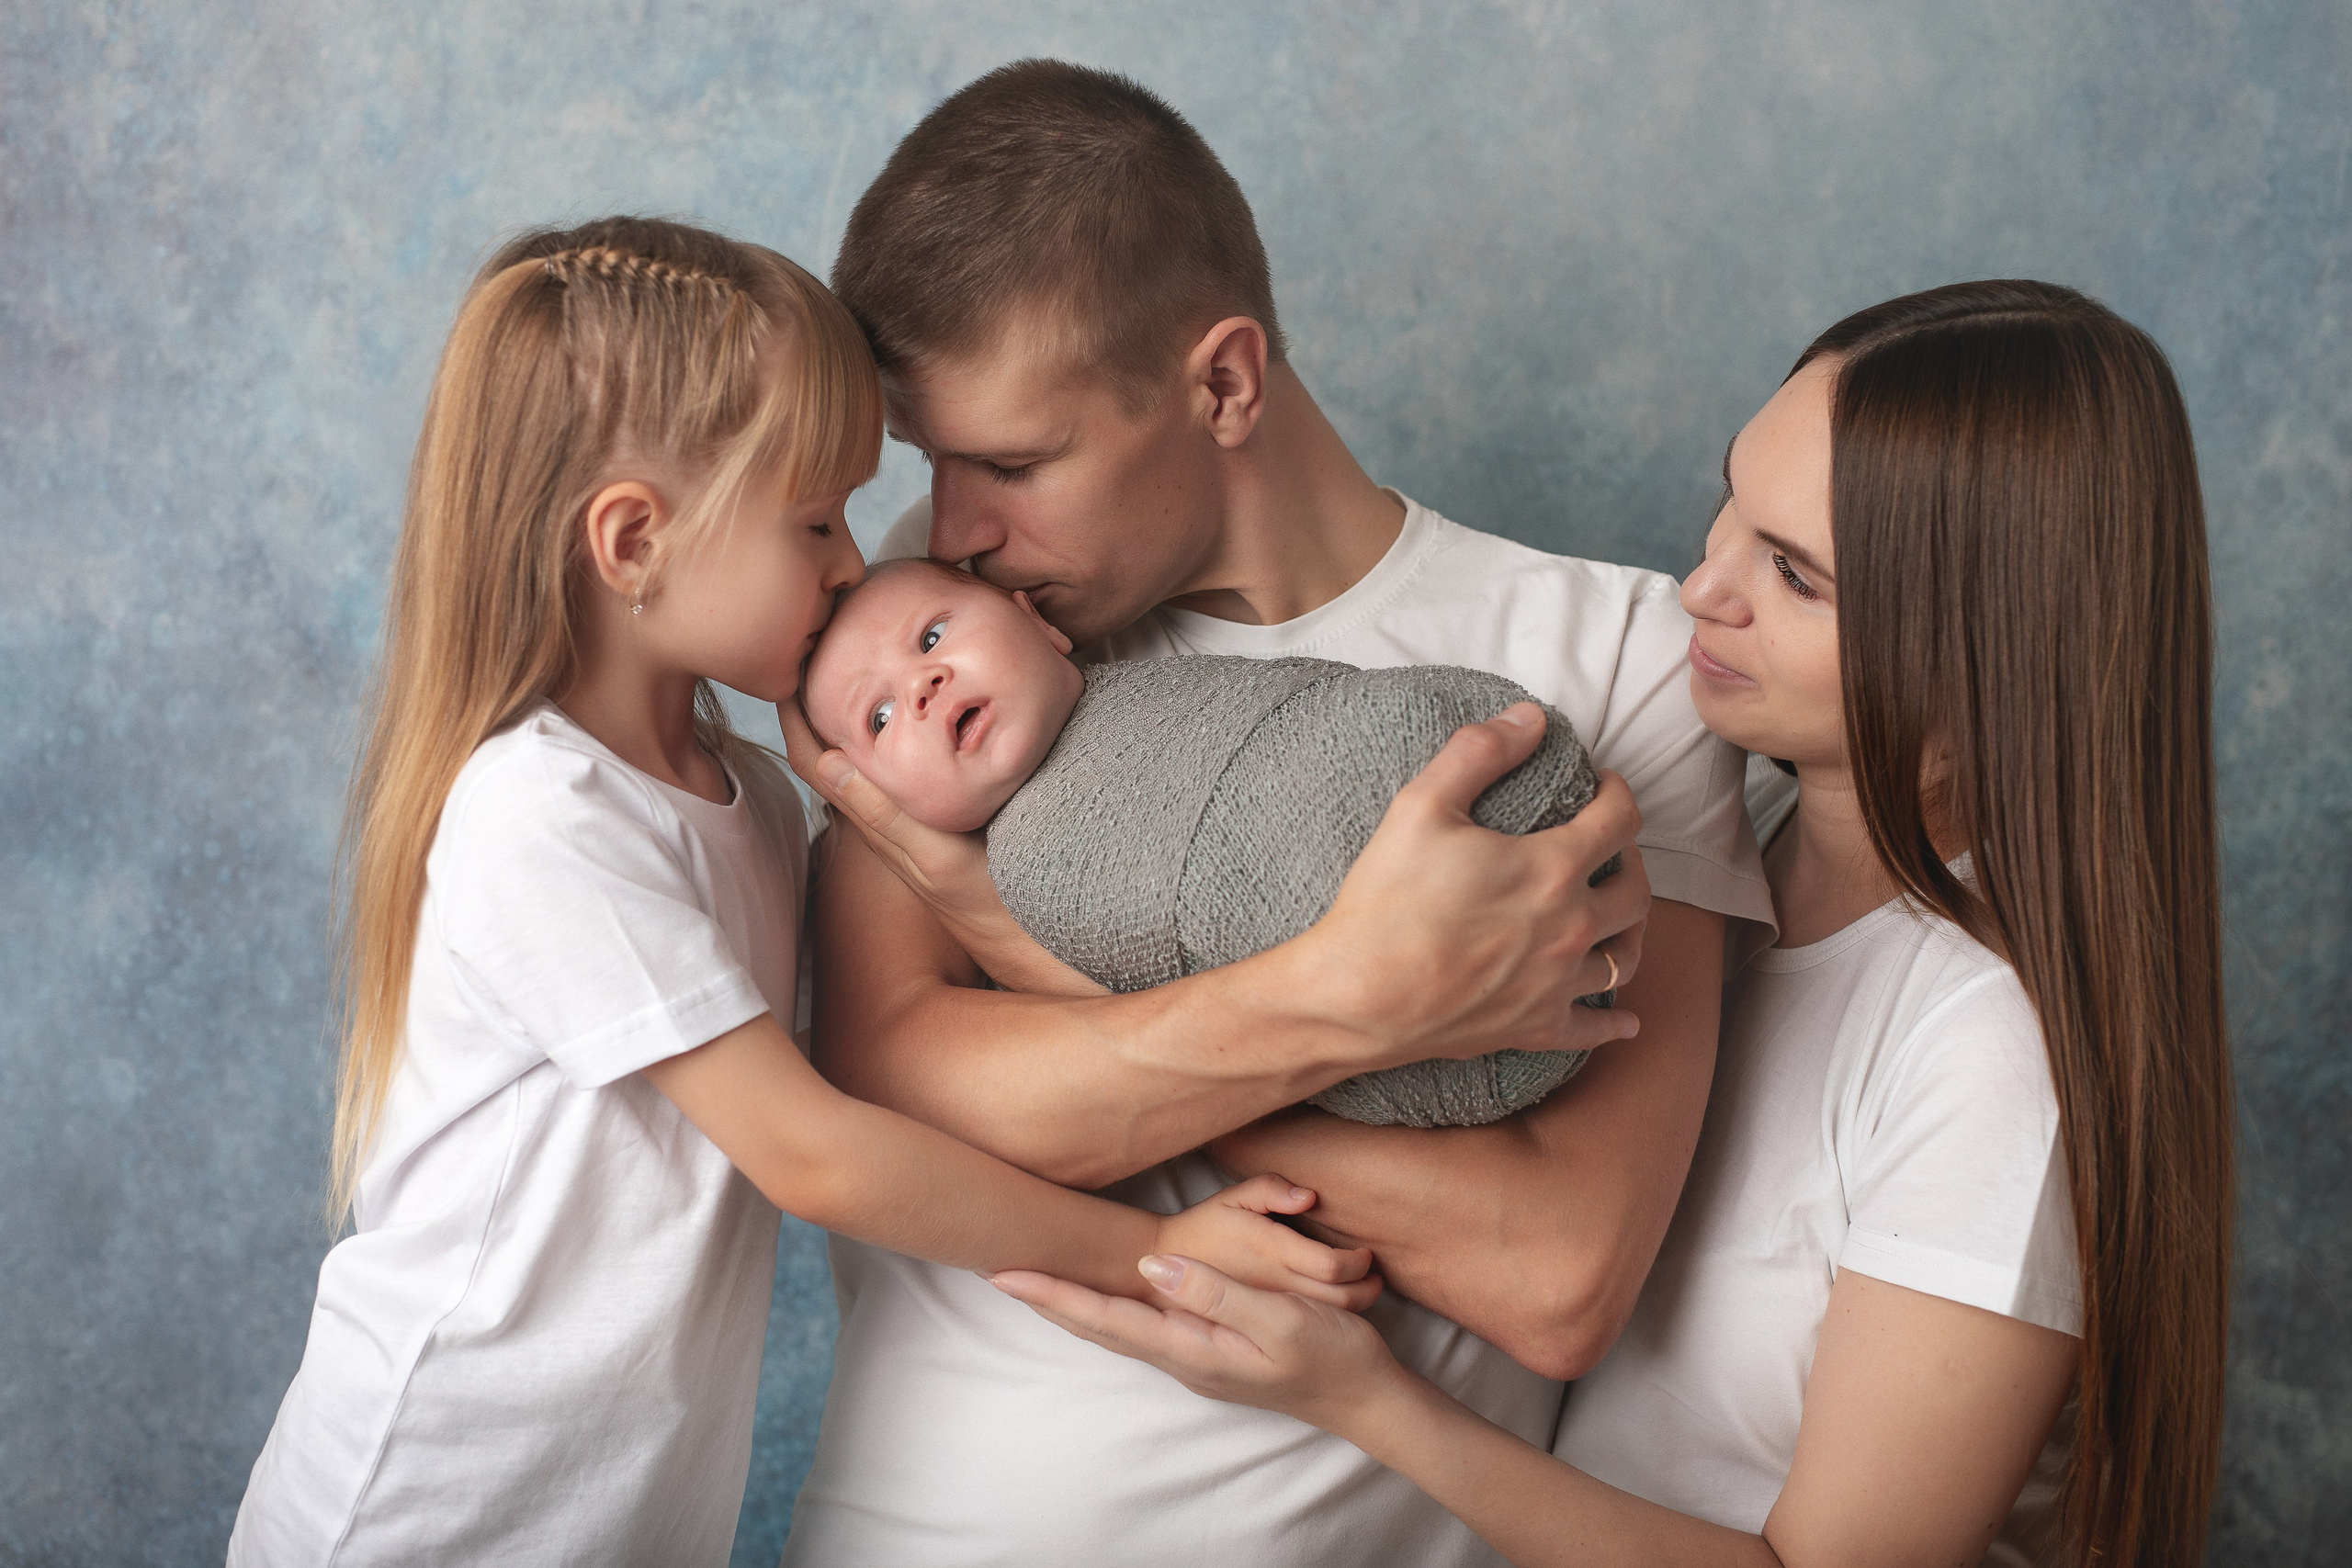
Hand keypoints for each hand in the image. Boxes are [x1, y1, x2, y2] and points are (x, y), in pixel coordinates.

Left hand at [781, 696, 1104, 996]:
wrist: (1022, 931)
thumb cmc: (983, 897)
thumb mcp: (933, 855)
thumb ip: (885, 814)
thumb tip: (828, 762)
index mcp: (871, 818)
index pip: (812, 759)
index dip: (793, 717)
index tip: (787, 668)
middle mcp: (881, 813)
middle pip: (831, 749)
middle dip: (817, 703)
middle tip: (822, 651)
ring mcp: (907, 813)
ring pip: (865, 755)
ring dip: (855, 713)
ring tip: (861, 665)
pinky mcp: (935, 812)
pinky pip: (901, 762)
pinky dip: (895, 731)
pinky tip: (914, 711)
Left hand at [991, 1252, 1408, 1435]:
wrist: (1368, 1399)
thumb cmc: (1333, 1355)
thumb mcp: (1279, 1318)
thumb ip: (1215, 1292)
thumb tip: (1149, 1267)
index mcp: (1192, 1348)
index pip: (1107, 1317)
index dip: (1054, 1293)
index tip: (1006, 1274)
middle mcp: (1184, 1357)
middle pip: (1101, 1326)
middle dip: (1048, 1299)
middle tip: (998, 1272)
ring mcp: (1197, 1359)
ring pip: (1119, 1329)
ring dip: (1074, 1306)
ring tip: (1036, 1284)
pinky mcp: (1212, 1353)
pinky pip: (1145, 1329)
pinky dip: (1110, 1311)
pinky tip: (1107, 1301)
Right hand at [1152, 1175, 1382, 1310]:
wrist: (1159, 1271)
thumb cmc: (1201, 1229)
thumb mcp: (1232, 1199)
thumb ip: (1270, 1190)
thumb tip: (1309, 1196)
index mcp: (1271, 1253)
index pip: (1332, 1266)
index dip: (1358, 1263)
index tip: (1364, 1255)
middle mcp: (1275, 1289)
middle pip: (1342, 1298)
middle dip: (1367, 1287)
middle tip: (1374, 1276)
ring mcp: (1269, 1314)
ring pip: (1330, 1318)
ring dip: (1356, 1304)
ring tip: (1364, 1289)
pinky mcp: (1263, 1329)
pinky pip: (1309, 1330)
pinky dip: (1331, 1318)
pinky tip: (1332, 1308)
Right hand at [1303, 704, 1648, 1066]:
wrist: (1358, 996)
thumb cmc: (1387, 900)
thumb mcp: (1420, 804)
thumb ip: (1479, 751)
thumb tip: (1530, 717)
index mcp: (1553, 870)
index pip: (1619, 821)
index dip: (1618, 793)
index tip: (1604, 785)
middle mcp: (1571, 928)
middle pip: (1636, 892)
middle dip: (1631, 861)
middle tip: (1609, 847)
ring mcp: (1557, 984)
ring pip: (1625, 957)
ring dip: (1631, 931)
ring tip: (1619, 916)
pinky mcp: (1535, 1027)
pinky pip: (1594, 1027)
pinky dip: (1615, 1023)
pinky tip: (1626, 1021)